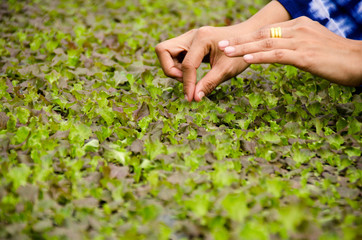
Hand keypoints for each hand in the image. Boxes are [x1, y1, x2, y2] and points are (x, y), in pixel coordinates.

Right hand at [156, 26, 248, 101]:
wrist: (248, 39)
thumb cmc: (240, 53)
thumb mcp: (227, 70)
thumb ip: (209, 84)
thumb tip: (194, 98)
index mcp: (202, 38)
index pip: (187, 65)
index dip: (187, 84)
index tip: (190, 99)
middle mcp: (191, 35)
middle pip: (163, 50)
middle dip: (170, 69)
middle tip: (185, 80)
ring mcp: (189, 37)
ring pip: (166, 52)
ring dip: (173, 68)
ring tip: (190, 78)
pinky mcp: (188, 43)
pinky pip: (173, 54)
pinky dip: (178, 66)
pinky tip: (192, 73)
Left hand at [218, 16, 361, 85]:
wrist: (361, 61)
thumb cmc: (338, 57)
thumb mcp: (314, 46)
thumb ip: (297, 46)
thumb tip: (282, 52)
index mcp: (299, 25)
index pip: (268, 30)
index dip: (248, 36)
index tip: (232, 41)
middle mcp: (298, 29)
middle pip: (263, 34)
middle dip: (240, 40)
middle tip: (222, 44)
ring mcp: (301, 41)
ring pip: (266, 43)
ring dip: (244, 47)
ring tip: (226, 51)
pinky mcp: (305, 56)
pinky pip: (278, 55)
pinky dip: (260, 56)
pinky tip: (247, 59)